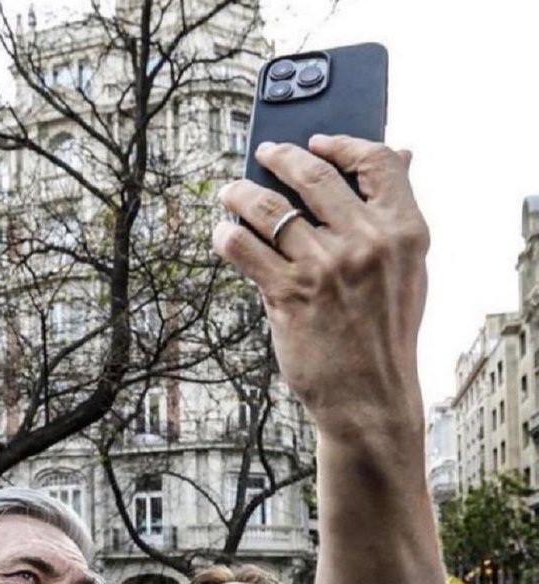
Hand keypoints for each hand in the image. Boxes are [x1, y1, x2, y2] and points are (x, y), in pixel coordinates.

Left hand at [213, 136, 428, 429]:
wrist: (368, 397)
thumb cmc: (384, 334)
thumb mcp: (407, 271)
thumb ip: (395, 215)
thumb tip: (399, 154)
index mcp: (404, 231)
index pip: (378, 161)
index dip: (343, 142)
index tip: (318, 140)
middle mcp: (365, 243)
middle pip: (314, 175)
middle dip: (281, 157)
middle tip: (263, 154)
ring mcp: (324, 267)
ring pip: (269, 207)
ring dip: (242, 193)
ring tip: (231, 193)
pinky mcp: (288, 294)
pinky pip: (243, 247)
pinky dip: (227, 234)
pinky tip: (223, 234)